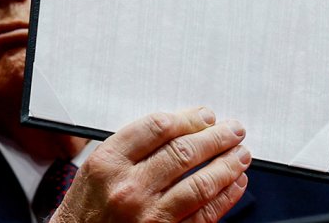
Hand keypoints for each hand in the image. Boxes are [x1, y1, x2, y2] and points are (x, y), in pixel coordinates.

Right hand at [51, 107, 250, 222]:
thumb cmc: (86, 208)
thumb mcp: (96, 167)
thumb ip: (133, 145)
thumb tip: (182, 125)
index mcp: (108, 162)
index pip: (158, 127)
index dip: (190, 118)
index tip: (206, 116)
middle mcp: (128, 188)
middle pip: (184, 152)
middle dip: (217, 138)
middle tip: (234, 130)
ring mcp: (147, 215)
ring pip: (200, 183)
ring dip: (228, 165)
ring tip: (242, 153)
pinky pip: (204, 214)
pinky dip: (226, 196)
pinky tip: (235, 183)